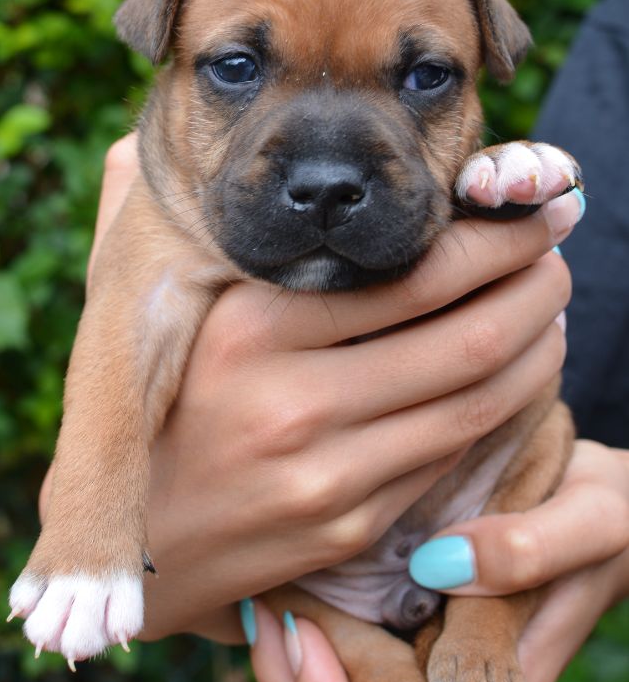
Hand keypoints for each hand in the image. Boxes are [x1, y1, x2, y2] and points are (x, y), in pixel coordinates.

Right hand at [41, 134, 580, 645]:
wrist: (131, 545)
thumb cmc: (140, 402)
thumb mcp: (123, 300)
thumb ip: (131, 207)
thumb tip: (131, 135)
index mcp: (245, 327)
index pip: (410, 270)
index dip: (493, 235)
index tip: (530, 204)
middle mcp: (292, 403)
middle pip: (469, 336)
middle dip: (537, 283)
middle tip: (558, 247)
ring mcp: (329, 475)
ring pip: (479, 400)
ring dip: (538, 345)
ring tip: (551, 304)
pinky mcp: (351, 525)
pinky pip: (456, 455)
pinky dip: (505, 406)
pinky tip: (514, 373)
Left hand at [250, 441, 628, 681]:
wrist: (600, 499)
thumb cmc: (603, 511)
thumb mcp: (592, 519)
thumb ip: (534, 547)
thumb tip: (442, 564)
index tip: (300, 631)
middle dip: (295, 680)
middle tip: (263, 614)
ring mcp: (430, 655)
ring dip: (291, 659)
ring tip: (259, 602)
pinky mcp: (414, 621)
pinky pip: (349, 647)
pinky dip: (307, 629)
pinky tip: (282, 587)